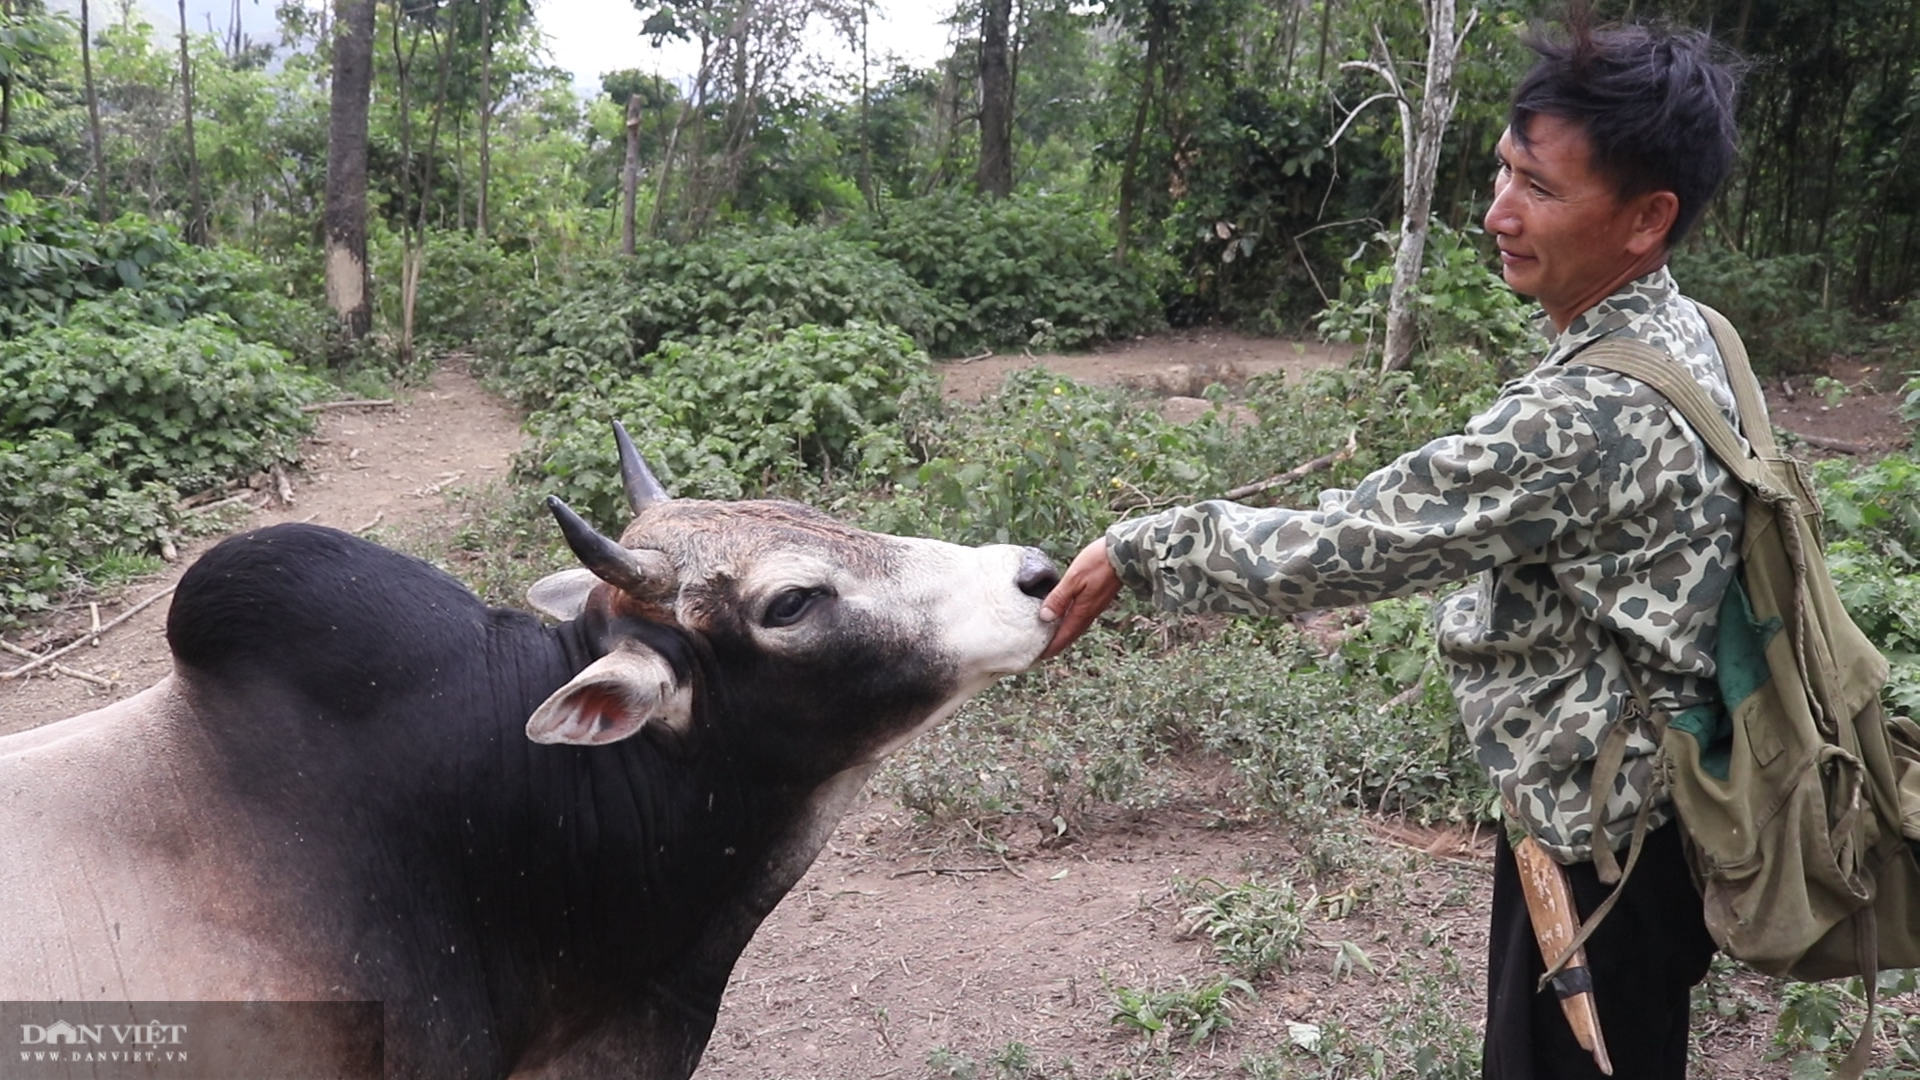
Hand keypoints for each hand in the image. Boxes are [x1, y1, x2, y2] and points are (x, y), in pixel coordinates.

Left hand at [1037, 538, 1122, 659]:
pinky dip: (1070, 623)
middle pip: (1070, 635)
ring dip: (1063, 634)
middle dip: (1056, 645)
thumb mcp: (1074, 578)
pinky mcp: (1097, 599)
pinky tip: (1064, 618)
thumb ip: (1059, 597)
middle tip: (1040, 652)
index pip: (1063, 636)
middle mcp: (1089, 613)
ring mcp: (1095, 607)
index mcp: (1082, 611)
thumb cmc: (1098, 563)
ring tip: (1050, 638)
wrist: (1125, 553)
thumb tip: (1045, 617)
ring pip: (1075, 627)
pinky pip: (1080, 617)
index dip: (1050, 648)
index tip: (1038, 657)